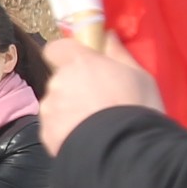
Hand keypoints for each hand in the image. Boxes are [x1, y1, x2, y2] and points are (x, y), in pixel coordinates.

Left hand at [38, 31, 160, 151]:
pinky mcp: (46, 134)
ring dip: (70, 110)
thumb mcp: (139, 75)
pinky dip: (66, 130)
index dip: (67, 55)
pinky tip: (87, 137)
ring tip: (96, 124)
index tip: (82, 64)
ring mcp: (50, 109)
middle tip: (100, 101)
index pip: (57, 48)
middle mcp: (58, 83)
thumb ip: (118, 54)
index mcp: (79, 63)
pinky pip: (54, 127)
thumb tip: (107, 37)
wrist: (124, 151)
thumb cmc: (136, 108)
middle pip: (60, 79)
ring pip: (56, 104)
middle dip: (75, 87)